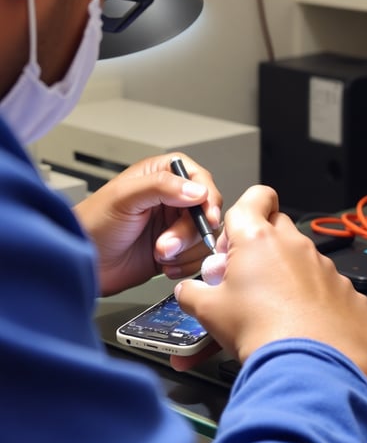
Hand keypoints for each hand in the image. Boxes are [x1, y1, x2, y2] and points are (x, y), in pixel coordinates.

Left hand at [74, 152, 221, 295]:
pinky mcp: (174, 252)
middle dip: (188, 232)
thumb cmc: (92, 225)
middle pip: (205, 212)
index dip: (207, 197)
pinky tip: (164, 265)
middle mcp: (171, 200)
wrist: (83, 264)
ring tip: (159, 254)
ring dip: (185, 251)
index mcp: (161, 176)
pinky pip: (196, 258)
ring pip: (203, 237)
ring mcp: (174, 227)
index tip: (206, 217)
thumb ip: (161, 187)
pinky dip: (184, 265)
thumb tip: (197, 190)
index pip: (200, 178)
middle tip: (164, 244)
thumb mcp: (124, 197)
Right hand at [174, 185, 366, 408]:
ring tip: (270, 310)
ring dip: (285, 276)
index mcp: (259, 239)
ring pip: (301, 261)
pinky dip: (313, 301)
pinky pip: (325, 288)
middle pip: (276, 228)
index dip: (244, 209)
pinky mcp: (347, 293)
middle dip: (260, 246)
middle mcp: (296, 246)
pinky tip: (301, 327)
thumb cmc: (262, 333)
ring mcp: (325, 268)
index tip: (234, 234)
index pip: (255, 197)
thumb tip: (187, 292)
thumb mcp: (210, 312)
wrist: (314, 370)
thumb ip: (192, 294)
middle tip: (243, 277)